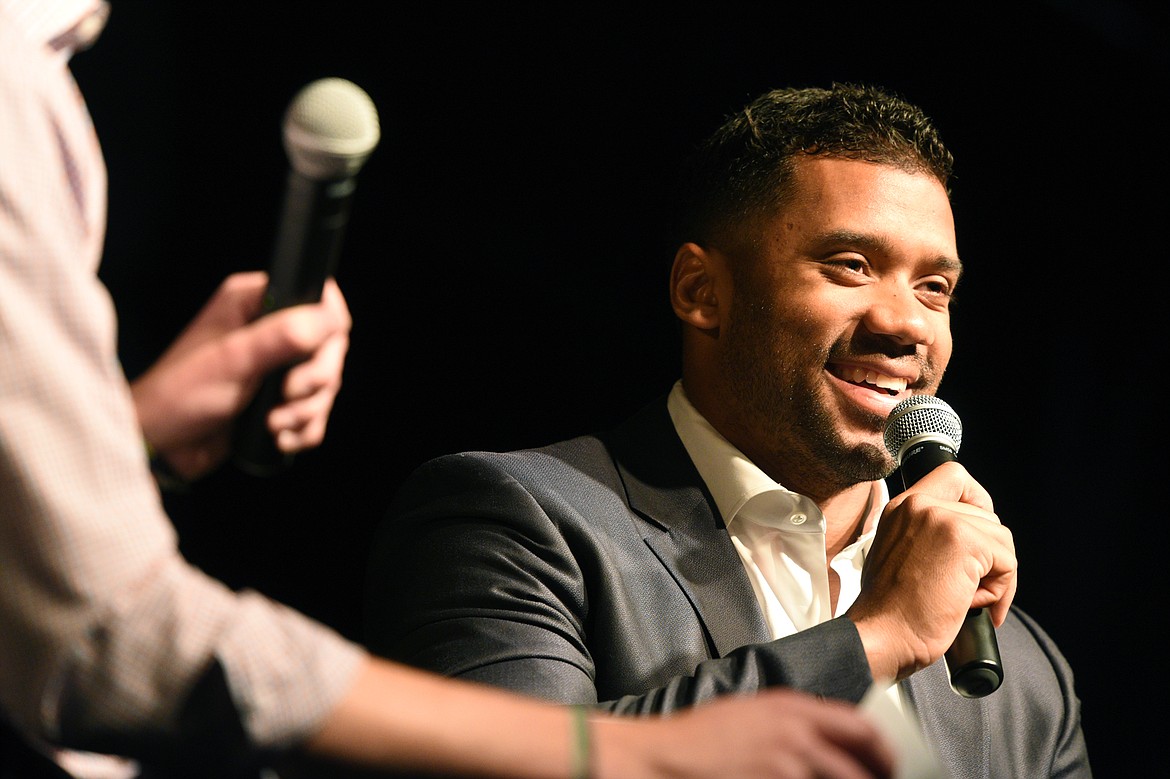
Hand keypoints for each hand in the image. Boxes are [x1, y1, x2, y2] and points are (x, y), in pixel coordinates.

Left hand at [130, 271, 350, 480]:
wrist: (161, 448)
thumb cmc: (180, 395)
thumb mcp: (233, 360)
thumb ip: (281, 336)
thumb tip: (328, 319)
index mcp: (254, 304)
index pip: (316, 298)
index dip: (328, 326)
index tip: (315, 352)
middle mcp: (268, 330)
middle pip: (329, 347)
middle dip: (315, 379)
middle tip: (288, 394)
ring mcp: (275, 368)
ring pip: (324, 384)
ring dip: (306, 410)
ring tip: (274, 423)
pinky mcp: (278, 401)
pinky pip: (315, 413)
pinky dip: (304, 428)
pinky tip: (278, 436)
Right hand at [598, 689, 895, 778]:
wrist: (661, 759)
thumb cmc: (697, 738)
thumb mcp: (749, 713)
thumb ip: (790, 723)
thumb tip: (825, 742)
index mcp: (791, 708)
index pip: (860, 727)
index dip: (883, 751)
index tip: (889, 765)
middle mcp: (797, 736)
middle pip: (861, 768)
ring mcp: (788, 769)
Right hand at [846, 461, 1016, 681]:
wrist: (882, 635)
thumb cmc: (889, 610)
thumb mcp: (898, 555)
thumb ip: (925, 536)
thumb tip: (970, 543)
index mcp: (900, 506)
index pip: (954, 476)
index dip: (977, 501)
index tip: (977, 534)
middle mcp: (919, 505)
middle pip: (986, 516)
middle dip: (987, 556)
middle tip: (967, 589)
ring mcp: (942, 520)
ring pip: (1001, 539)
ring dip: (994, 576)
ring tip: (966, 599)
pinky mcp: (964, 541)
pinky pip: (1007, 561)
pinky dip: (1001, 590)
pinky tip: (972, 605)